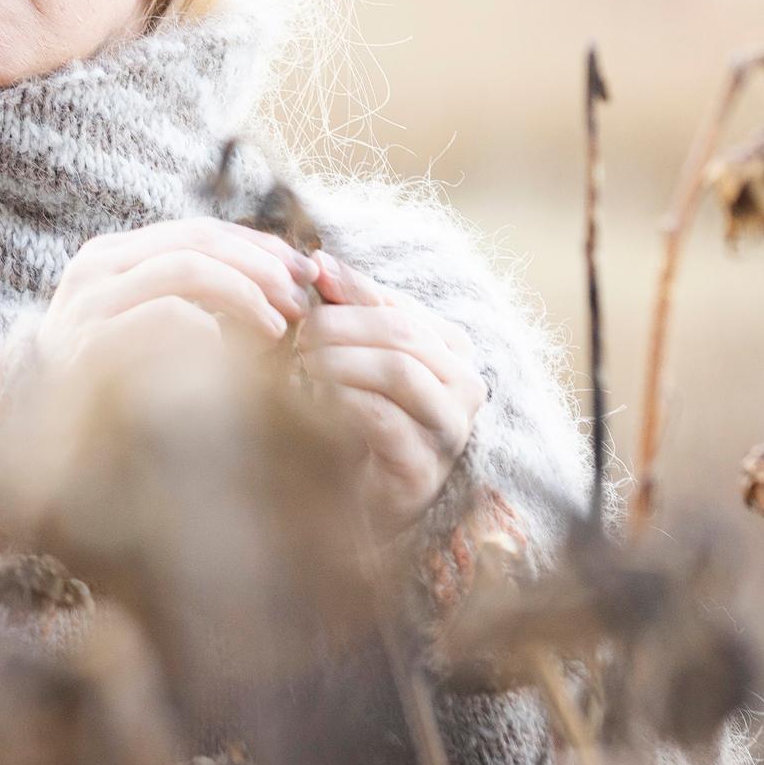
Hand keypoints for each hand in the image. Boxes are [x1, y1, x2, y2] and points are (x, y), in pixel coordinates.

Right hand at [31, 217, 321, 373]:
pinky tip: (227, 356)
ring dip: (243, 293)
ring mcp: (89, 302)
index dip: (256, 244)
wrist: (37, 437)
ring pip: (184, 269)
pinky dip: (207, 331)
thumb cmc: (107, 383)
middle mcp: (95, 266)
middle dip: (258, 265)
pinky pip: (166, 317)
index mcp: (111, 255)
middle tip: (298, 299)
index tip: (301, 270)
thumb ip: (189, 296)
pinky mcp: (91, 341)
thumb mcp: (144, 325)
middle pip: (195, 241)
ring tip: (277, 327)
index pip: (196, 230)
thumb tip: (275, 275)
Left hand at [295, 250, 487, 534]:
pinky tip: (315, 398)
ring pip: (399, 371)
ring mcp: (451, 428)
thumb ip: (345, 310)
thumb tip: (320, 259)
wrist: (357, 505)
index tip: (309, 275)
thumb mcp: (353, 356)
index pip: (400, 305)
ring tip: (303, 361)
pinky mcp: (424, 467)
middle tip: (299, 332)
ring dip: (341, 359)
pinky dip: (343, 399)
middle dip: (344, 325)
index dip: (353, 288)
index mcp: (450, 350)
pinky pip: (384, 418)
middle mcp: (464, 385)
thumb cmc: (355, 419)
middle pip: (403, 334)